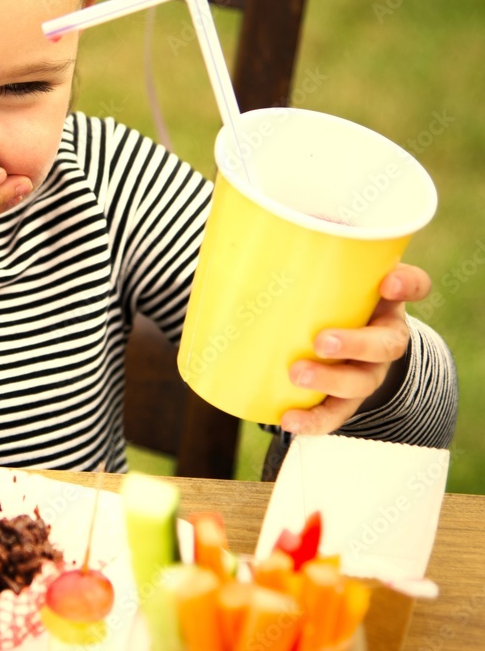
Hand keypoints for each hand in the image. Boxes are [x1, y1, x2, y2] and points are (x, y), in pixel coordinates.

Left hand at [279, 263, 429, 434]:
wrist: (341, 339)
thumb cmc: (329, 297)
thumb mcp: (328, 276)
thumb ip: (302, 260)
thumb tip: (241, 235)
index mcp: (384, 300)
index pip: (413, 285)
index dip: (407, 285)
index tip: (388, 283)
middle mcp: (384, 335)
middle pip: (386, 343)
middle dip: (355, 344)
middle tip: (321, 341)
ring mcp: (369, 370)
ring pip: (363, 381)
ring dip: (331, 381)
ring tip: (297, 375)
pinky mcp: (348, 398)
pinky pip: (336, 413)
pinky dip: (314, 420)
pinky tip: (290, 420)